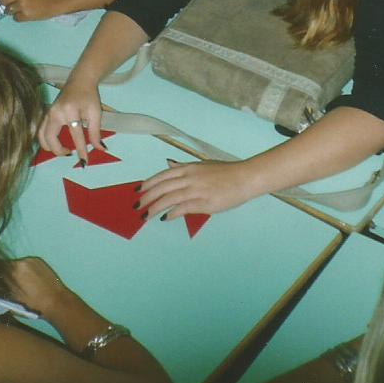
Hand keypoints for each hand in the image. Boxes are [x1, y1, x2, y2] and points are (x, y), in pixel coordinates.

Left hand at [0, 0, 60, 21]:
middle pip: (1, 0)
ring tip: (21, 8)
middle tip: (13, 3)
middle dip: (6, 3)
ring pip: (7, 11)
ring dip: (12, 11)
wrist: (56, 0)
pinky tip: (26, 13)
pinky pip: (15, 18)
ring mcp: (22, 5)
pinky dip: (19, 17)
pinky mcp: (26, 15)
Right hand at [8, 256, 70, 316]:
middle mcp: (22, 261)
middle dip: (8, 273)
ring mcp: (31, 259)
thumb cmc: (33, 304)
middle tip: (12, 284)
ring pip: (18, 263)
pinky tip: (31, 278)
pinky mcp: (39, 260)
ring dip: (18, 270)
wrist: (56, 301)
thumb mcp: (13, 298)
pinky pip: (28, 263)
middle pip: (9, 265)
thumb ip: (3, 288)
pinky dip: (27, 269)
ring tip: (23, 282)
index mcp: (14, 271)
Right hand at [37, 76, 103, 158]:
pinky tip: (55, 144)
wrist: (79, 81)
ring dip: (50, 146)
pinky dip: (46, 140)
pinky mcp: (45, 114)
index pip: (75, 135)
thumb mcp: (96, 113)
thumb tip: (100, 149)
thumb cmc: (89, 96)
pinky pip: (41, 131)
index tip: (84, 162)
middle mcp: (55, 112)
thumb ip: (96, 132)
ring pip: (41, 135)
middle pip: (50, 137)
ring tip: (63, 150)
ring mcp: (48, 113)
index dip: (80, 150)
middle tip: (70, 153)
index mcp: (70, 111)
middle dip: (58, 150)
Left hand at [138, 158, 255, 219]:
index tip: (138, 190)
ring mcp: (196, 190)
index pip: (163, 175)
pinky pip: (183, 208)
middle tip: (137, 206)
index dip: (149, 183)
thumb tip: (169, 164)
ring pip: (169, 198)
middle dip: (147, 197)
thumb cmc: (226, 172)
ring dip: (155, 208)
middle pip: (162, 187)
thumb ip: (185, 167)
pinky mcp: (204, 202)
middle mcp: (190, 177)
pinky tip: (166, 218)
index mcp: (189, 168)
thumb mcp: (203, 165)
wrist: (245, 178)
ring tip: (146, 215)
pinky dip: (172, 213)